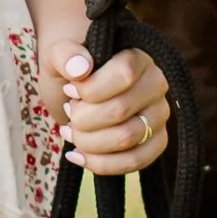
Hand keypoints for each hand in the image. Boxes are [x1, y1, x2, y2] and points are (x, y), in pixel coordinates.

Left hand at [47, 39, 170, 177]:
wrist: (74, 87)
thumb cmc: (70, 67)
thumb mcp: (57, 53)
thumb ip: (65, 55)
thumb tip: (80, 68)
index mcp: (137, 55)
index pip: (124, 74)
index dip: (91, 89)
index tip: (69, 90)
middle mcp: (156, 83)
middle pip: (121, 110)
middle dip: (84, 118)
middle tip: (68, 113)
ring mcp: (159, 114)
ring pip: (128, 138)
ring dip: (89, 142)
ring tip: (70, 132)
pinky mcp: (156, 141)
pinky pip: (136, 161)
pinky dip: (102, 164)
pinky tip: (78, 156)